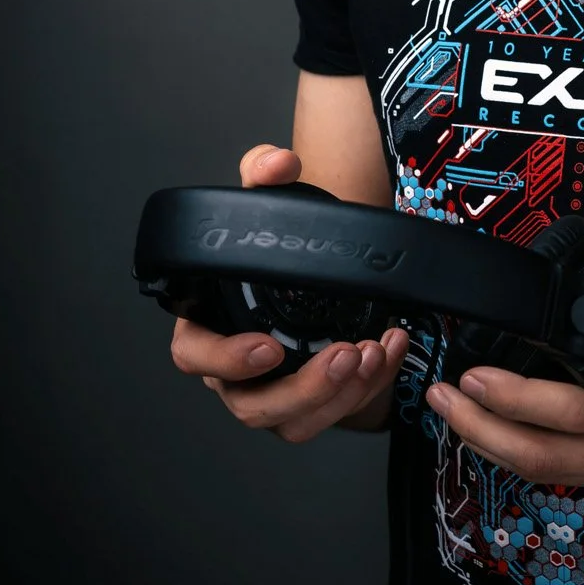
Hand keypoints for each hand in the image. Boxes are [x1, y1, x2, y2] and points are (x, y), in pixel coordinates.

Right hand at [169, 142, 408, 441]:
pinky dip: (368, 387)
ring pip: (294, 421)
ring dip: (339, 396)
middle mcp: (235, 370)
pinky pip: (335, 413)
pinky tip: (390, 350)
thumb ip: (264, 173)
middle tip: (345, 354)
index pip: (193, 355)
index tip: (266, 347)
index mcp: (208, 325)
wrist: (317, 270)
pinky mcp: (314, 403)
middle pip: (251, 405)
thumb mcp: (270, 200)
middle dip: (302, 388)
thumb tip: (277, 163)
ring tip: (374, 353)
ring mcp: (274, 392)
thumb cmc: (278, 245)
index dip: (224, 359)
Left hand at [424, 199, 583, 497]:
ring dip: (498, 448)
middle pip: (544, 462)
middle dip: (481, 434)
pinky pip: (572, 476)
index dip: (512, 398)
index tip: (473, 374)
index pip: (572, 414)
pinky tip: (508, 429)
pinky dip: (533, 454)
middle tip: (442, 400)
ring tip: (460, 415)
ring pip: (552, 478)